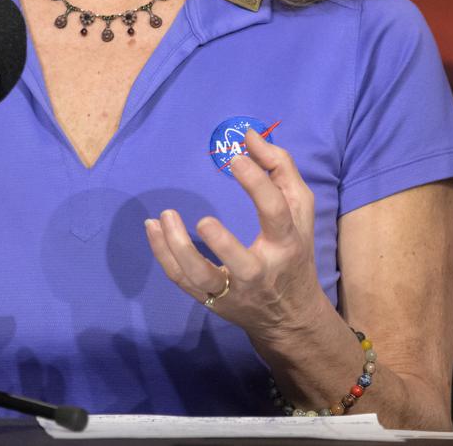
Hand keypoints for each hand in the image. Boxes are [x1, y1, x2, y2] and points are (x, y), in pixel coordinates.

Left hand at [144, 129, 327, 339]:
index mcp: (286, 244)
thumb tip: (250, 136)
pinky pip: (181, 280)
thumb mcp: (299, 209)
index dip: (257, 185)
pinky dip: (163, 255)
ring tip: (163, 216)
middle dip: (222, 244)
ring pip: (201, 276)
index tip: (236, 158)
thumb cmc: (293, 252)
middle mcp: (260, 272)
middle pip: (240, 263)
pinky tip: (152, 228)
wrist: (291, 316)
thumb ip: (280, 169)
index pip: (275, 213)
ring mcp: (232, 290)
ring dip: (178, 248)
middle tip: (202, 219)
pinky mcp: (211, 299)